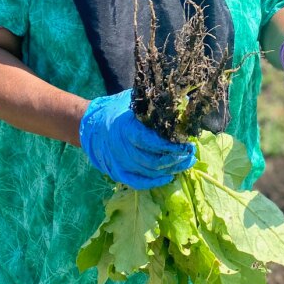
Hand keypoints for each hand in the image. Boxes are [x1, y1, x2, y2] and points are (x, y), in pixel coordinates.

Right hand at [79, 89, 195, 187]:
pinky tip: (169, 177)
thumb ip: (156, 103)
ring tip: (186, 162)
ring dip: (171, 169)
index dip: (171, 146)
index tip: (186, 143)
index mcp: (126, 128)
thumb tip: (185, 102)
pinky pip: (138, 182)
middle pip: (154, 160)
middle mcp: (122, 148)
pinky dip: (154, 182)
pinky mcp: (118, 173)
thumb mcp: (135, 101)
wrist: (92, 125)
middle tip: (191, 153)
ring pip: (150, 172)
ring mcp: (119, 163)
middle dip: (176, 158)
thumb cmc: (117, 110)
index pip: (152, 142)